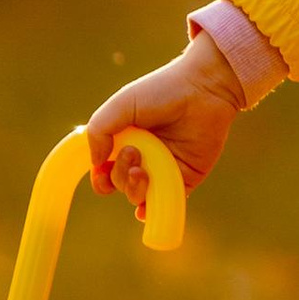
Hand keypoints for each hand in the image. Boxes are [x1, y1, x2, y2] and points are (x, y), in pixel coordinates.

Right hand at [87, 42, 243, 203]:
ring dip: (134, 189)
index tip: (102, 169)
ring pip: (139, 195)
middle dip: (121, 175)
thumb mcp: (121, 105)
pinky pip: (167, 201)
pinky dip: (153, 210)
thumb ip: (99, 130)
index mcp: (126, 140)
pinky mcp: (186, 177)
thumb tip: (95, 163)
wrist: (203, 89)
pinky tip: (145, 208)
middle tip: (134, 153)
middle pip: (120, 183)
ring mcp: (164, 169)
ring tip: (142, 171)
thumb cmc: (162, 91)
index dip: (99, 177)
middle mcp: (143, 157)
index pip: (104, 170)